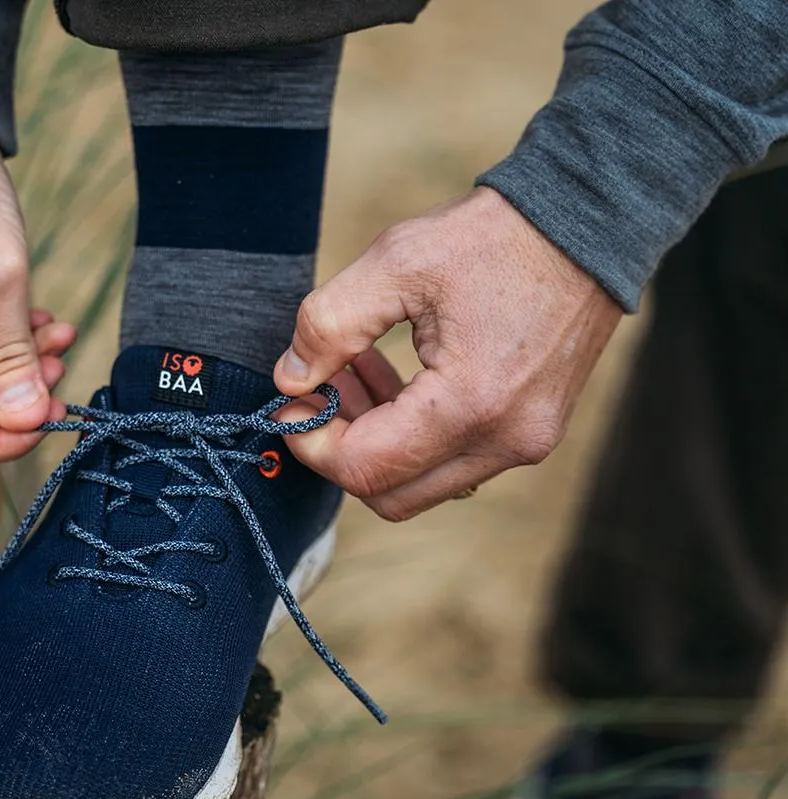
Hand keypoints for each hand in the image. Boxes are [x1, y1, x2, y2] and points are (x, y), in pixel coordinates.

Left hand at [273, 187, 621, 520]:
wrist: (590, 223)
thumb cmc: (496, 236)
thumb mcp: (398, 261)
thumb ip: (329, 325)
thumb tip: (290, 380)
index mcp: (472, 404)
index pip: (366, 468)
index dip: (312, 444)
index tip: (288, 404)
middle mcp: (505, 441)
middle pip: (392, 496)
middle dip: (340, 451)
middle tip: (317, 392)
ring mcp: (525, 444)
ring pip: (421, 483)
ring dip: (374, 441)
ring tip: (349, 371)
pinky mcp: (531, 433)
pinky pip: (453, 461)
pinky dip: (411, 435)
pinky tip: (391, 379)